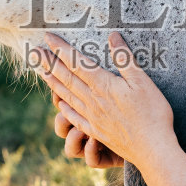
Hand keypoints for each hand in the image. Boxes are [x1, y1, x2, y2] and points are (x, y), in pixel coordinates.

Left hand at [35, 32, 179, 173]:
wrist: (152, 150)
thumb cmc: (153, 114)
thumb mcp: (143, 81)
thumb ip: (125, 59)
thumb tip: (112, 36)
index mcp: (104, 85)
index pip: (77, 62)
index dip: (61, 49)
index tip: (47, 37)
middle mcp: (93, 100)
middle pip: (66, 78)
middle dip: (49, 63)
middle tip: (33, 51)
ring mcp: (93, 117)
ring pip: (67, 96)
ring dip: (52, 82)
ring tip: (40, 72)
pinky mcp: (97, 131)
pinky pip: (75, 117)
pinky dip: (64, 108)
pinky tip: (59, 104)